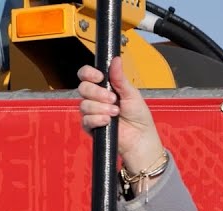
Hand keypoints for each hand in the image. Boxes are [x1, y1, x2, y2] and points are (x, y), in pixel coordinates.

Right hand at [76, 56, 165, 173]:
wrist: (139, 137)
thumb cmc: (138, 116)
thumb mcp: (131, 93)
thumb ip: (120, 78)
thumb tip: (116, 60)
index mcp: (104, 86)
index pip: (86, 75)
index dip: (89, 74)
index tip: (100, 77)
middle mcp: (96, 98)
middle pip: (83, 88)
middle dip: (97, 93)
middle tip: (112, 99)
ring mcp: (92, 112)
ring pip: (84, 105)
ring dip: (100, 108)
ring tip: (115, 112)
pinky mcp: (90, 126)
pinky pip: (86, 120)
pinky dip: (97, 119)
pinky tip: (108, 121)